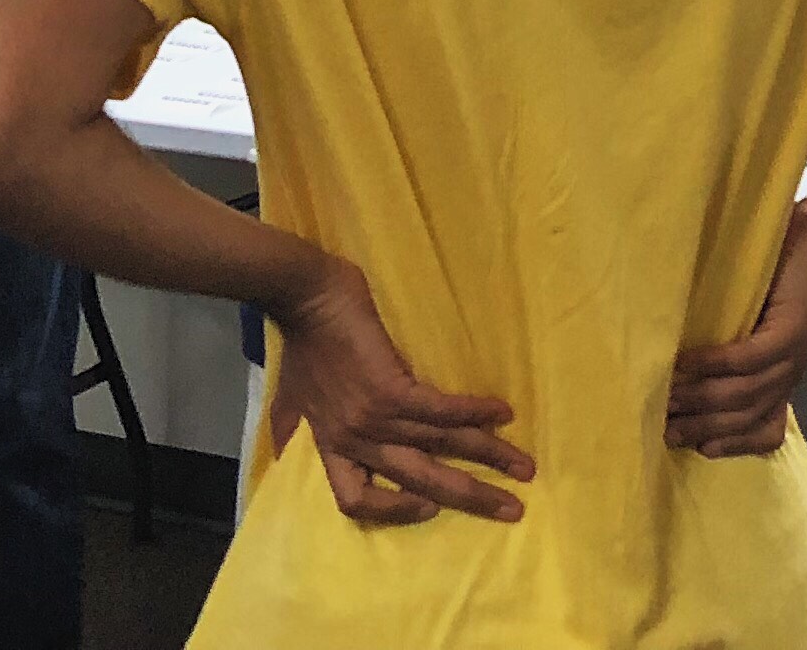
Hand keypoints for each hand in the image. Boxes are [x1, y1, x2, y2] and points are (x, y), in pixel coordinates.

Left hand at [264, 256, 531, 525]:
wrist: (303, 295)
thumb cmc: (300, 342)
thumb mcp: (289, 397)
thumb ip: (291, 428)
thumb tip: (281, 452)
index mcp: (331, 446)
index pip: (355, 501)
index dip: (393, 511)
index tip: (429, 507)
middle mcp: (355, 440)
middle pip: (420, 482)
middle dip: (471, 498)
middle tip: (512, 509)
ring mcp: (374, 417)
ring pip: (441, 448)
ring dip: (489, 456)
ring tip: (525, 466)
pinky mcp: (391, 388)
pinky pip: (442, 412)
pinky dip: (474, 413)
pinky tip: (502, 412)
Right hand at [666, 195, 806, 456]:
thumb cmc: (773, 279)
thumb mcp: (753, 326)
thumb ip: (731, 355)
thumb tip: (679, 380)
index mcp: (783, 384)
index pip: (762, 434)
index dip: (725, 445)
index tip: (686, 447)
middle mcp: (790, 378)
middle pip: (744, 419)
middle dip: (701, 428)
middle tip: (661, 429)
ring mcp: (793, 358)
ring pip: (743, 394)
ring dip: (700, 400)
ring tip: (666, 396)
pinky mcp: (789, 332)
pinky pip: (748, 358)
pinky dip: (714, 364)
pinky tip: (687, 363)